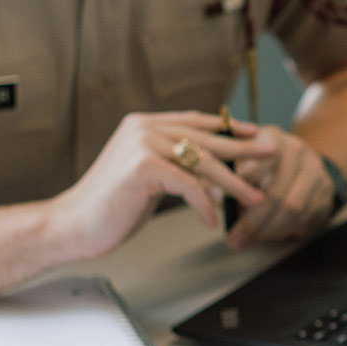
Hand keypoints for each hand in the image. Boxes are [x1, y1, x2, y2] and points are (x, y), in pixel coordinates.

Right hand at [47, 111, 273, 261]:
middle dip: (244, 148)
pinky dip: (204, 204)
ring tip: (255, 197)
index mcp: (143, 124)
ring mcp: (142, 145)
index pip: (196, 121)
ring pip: (203, 162)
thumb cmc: (111, 205)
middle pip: (206, 139)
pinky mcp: (143, 167)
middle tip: (273, 153)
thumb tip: (212, 164)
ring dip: (234, 182)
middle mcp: (143, 128)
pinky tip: (211, 220)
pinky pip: (189, 185)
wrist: (73, 224)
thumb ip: (173, 161)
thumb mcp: (148, 175)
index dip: (228, 126)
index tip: (255, 132)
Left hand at [224, 125, 340, 250]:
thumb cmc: (255, 164)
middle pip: (277, 192)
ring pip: (293, 209)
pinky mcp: (326, 191)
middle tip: (233, 239)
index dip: (244, 180)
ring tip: (246, 242)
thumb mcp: (237, 159)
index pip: (260, 158)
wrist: (296, 161)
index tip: (223, 199)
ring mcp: (316, 171)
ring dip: (267, 231)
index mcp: (272, 138)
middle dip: (252, 221)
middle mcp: (298, 151)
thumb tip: (211, 195)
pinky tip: (266, 235)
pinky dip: (284, 231)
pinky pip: (306, 218)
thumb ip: (222, 174)